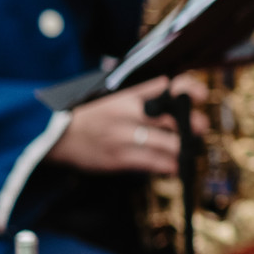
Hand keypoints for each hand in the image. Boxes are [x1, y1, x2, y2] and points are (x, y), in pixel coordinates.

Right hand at [47, 76, 208, 174]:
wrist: (52, 135)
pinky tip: (174, 166)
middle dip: (192, 124)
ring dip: (183, 148)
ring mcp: (123, 137)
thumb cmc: (85, 115)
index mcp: (124, 95)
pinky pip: (152, 163)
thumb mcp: (108, 96)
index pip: (163, 86)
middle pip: (170, 117)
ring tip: (189, 149)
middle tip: (199, 127)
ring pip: (167, 143)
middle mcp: (127, 114)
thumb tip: (168, 90)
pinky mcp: (119, 158)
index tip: (201, 94)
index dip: (186, 89)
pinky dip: (168, 165)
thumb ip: (136, 95)